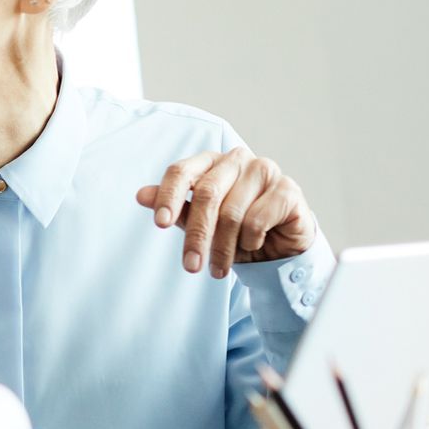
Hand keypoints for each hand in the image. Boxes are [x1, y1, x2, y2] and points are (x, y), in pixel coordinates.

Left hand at [136, 147, 317, 277]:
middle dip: (197, 235)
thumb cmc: (234, 230)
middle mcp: (236, 159)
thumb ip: (175, 207)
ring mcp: (264, 170)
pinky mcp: (287, 189)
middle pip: (207, 194)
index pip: (181, 171)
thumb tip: (141, 195)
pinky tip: (253, 244)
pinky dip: (250, 240)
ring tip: (220, 269)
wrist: (277, 246)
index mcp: (210, 162)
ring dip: (224, 248)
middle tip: (191, 266)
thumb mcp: (200, 222)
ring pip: (232, 212)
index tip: (161, 224)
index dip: (168, 197)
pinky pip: (258, 219)